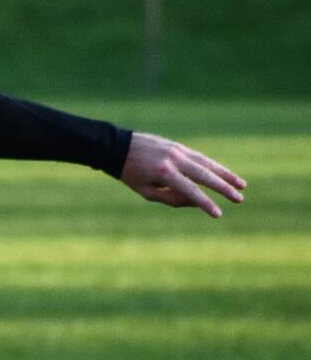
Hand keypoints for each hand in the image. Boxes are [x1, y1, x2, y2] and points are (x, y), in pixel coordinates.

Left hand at [120, 132, 244, 216]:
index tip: (218, 214)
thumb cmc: (130, 174)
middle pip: (204, 175)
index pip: (190, 190)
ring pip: (206, 163)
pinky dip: (213, 165)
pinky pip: (199, 157)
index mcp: (163, 173)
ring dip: (225, 174)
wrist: (117, 147)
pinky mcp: (177, 145)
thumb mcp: (147, 192)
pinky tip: (224, 174)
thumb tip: (197, 202)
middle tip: (239, 198)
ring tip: (242, 185)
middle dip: (223, 187)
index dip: (205, 203)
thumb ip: (172, 199)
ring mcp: (176, 150)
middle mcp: (173, 159)